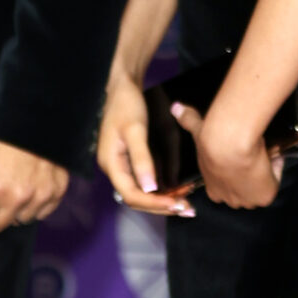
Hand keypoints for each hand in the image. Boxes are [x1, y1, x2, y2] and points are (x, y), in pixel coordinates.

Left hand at [0, 135, 68, 235]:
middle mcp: (18, 198)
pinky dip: (33, 205)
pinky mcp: (57, 191)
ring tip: (10, 185)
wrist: (37, 111)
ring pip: (20, 221)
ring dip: (12, 210)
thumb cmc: (1, 129)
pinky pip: (42, 213)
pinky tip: (28, 186)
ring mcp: (41, 196)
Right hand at [98, 68, 191, 216]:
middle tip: (187, 209)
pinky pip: (144, 183)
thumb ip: (142, 159)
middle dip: (160, 206)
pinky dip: (160, 190)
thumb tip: (149, 188)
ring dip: (161, 201)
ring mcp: (121, 166)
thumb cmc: (126, 105)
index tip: (176, 204)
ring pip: (140, 193)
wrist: (121, 87)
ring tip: (185, 205)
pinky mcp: (129, 162)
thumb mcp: (135, 130)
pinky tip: (176, 192)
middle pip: (135, 199)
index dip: (153, 203)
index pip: (131, 195)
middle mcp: (114, 169)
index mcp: (111, 163)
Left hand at [177, 96, 280, 210]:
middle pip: (244, 190)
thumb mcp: (198, 130)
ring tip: (264, 151)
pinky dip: (276, 167)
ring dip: (263, 172)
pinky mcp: (265, 197)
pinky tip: (273, 154)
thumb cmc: (211, 140)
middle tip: (253, 152)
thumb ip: (188, 120)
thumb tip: (175, 108)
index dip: (233, 171)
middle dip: (249, 174)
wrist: (229, 144)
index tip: (240, 154)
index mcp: (213, 191)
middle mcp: (231, 200)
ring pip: (259, 186)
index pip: (225, 186)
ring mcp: (248, 201)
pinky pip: (274, 181)